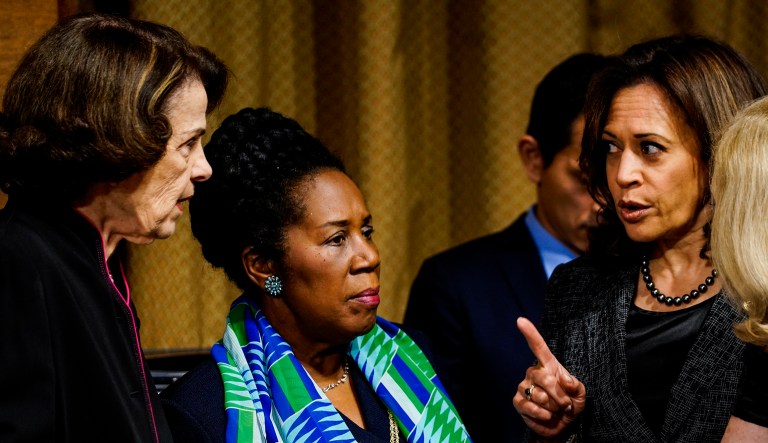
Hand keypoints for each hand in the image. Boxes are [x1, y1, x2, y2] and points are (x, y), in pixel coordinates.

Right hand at [513, 317, 585, 440]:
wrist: (562, 425)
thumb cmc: (570, 405)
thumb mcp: (580, 394)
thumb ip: (575, 384)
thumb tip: (564, 381)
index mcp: (548, 366)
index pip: (538, 347)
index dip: (530, 333)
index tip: (521, 320)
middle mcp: (533, 373)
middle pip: (544, 377)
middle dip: (560, 395)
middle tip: (566, 405)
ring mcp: (524, 387)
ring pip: (540, 396)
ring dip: (553, 407)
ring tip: (555, 410)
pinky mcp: (518, 402)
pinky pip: (531, 407)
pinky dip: (543, 415)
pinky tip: (547, 416)